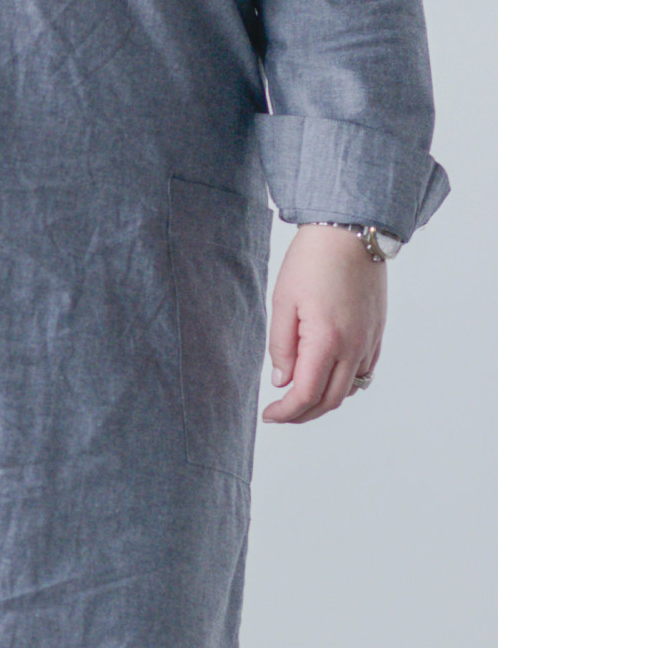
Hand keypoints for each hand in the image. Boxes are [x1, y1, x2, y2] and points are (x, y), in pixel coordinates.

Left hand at [263, 225, 387, 423]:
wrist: (350, 232)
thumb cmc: (312, 261)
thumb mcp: (283, 302)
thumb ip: (281, 346)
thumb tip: (282, 380)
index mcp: (327, 340)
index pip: (306, 394)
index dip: (286, 412)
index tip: (269, 415)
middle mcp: (354, 346)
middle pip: (331, 400)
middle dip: (303, 414)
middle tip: (281, 413)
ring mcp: (370, 340)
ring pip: (350, 389)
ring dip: (325, 400)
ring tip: (300, 396)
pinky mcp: (377, 332)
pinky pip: (364, 371)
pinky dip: (345, 384)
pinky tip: (326, 376)